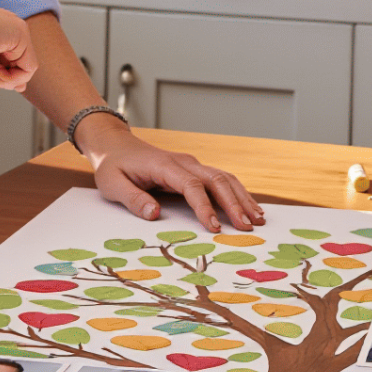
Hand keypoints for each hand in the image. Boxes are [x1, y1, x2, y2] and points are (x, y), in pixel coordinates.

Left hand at [74, 110, 264, 231]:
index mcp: (165, 166)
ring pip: (224, 178)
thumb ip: (133, 199)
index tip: (215, 227)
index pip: (192, 186)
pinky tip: (249, 206)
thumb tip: (154, 214)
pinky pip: (221, 180)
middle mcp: (184, 162)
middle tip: (247, 227)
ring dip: (242, 197)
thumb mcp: (113, 184)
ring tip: (258, 218)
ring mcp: (192, 165)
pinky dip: (237, 193)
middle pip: (217, 180)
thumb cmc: (113, 166)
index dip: (205, 207)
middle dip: (234, 203)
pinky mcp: (194, 170)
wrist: (115, 144)